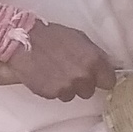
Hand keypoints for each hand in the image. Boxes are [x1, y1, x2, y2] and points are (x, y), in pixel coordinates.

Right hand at [0, 22, 115, 100]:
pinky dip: (52, 88)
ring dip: (66, 87)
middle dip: (82, 83)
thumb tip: (105, 66)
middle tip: (69, 71)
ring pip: (72, 95)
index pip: (109, 81)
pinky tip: (45, 75)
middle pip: (89, 91)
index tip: (96, 77)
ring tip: (54, 72)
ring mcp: (66, 87)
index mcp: (93, 60)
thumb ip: (95, 55)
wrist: (23, 40)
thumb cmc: (51, 36)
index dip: (101, 78)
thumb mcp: (79, 38)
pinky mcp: (51, 94)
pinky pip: (56, 95)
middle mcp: (82, 76)